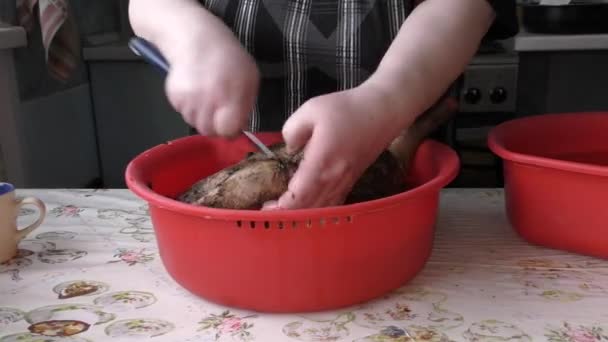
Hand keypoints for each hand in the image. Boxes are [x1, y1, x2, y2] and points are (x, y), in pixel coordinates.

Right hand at [164, 35, 259, 136]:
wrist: (194, 37)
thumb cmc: (227, 56)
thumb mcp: (249, 76)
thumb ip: (247, 103)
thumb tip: (241, 126)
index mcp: (230, 96)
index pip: (227, 130)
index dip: (230, 130)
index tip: (231, 123)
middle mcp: (208, 100)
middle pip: (208, 131)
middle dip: (214, 125)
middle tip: (217, 111)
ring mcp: (189, 99)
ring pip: (194, 122)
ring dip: (201, 114)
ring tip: (205, 95)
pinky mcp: (174, 96)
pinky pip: (182, 111)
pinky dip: (188, 105)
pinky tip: (194, 88)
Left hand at [264, 82, 410, 209]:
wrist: (383, 110)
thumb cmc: (347, 108)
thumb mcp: (311, 109)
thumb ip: (293, 129)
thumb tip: (289, 148)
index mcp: (321, 163)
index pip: (298, 197)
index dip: (281, 207)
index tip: (266, 206)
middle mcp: (334, 179)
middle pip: (309, 208)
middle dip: (288, 214)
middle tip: (269, 210)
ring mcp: (345, 181)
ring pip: (322, 208)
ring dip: (303, 213)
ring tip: (285, 210)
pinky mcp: (352, 179)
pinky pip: (334, 203)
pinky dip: (320, 209)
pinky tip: (310, 206)